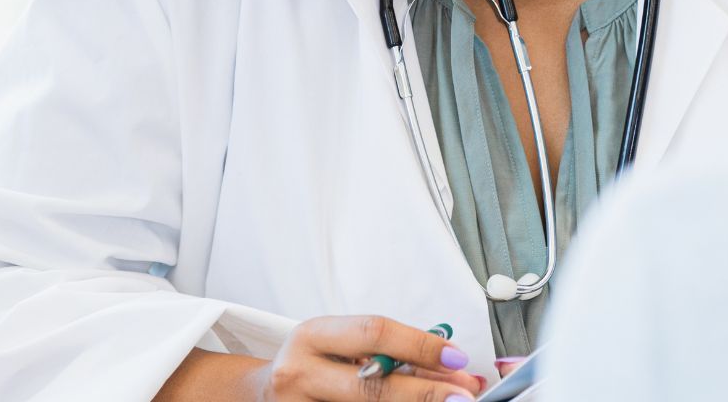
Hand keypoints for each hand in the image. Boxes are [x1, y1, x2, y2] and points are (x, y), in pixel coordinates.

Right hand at [250, 315, 486, 401]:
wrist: (262, 395)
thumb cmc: (314, 364)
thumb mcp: (341, 346)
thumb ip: (393, 353)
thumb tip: (455, 368)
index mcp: (311, 336)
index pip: (373, 333)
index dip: (419, 345)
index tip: (457, 357)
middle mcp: (299, 373)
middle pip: (372, 386)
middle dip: (426, 392)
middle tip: (464, 394)